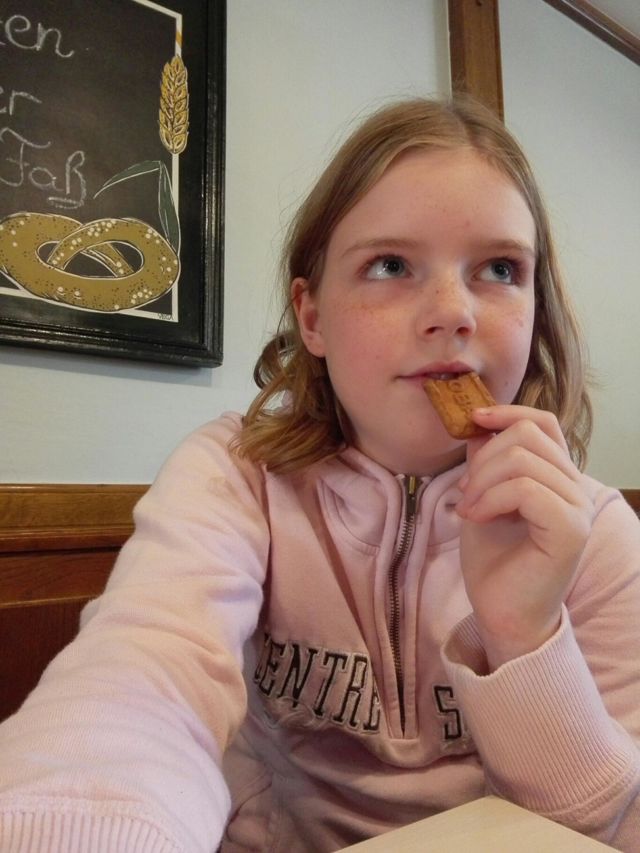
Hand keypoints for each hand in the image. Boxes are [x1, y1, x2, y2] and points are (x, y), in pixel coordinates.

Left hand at [456, 405, 594, 670]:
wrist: (502, 613)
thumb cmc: (494, 562)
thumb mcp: (482, 499)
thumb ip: (485, 464)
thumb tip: (479, 427)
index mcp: (557, 478)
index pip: (543, 423)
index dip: (507, 413)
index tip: (473, 420)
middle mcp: (575, 488)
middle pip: (526, 436)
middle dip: (482, 458)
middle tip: (465, 492)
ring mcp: (577, 508)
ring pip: (523, 459)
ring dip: (482, 480)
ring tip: (468, 509)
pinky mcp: (570, 529)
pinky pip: (526, 488)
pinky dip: (491, 498)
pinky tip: (477, 518)